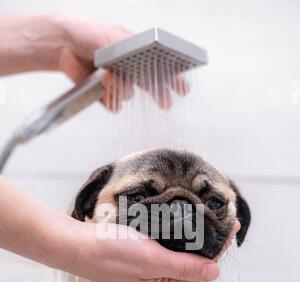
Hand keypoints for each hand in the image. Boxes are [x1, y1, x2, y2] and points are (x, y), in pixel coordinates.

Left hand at [55, 16, 188, 109]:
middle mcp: (127, 67)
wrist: (62, 45)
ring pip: (127, 95)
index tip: (182, 87)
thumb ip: (129, 52)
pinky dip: (109, 101)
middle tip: (165, 103)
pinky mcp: (103, 92)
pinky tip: (102, 93)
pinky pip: (112, 103)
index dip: (172, 77)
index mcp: (135, 52)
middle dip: (158, 94)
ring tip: (107, 80)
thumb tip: (136, 71)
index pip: (159, 66)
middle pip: (149, 84)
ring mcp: (116, 80)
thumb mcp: (113, 38)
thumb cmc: (87, 34)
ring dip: (120, 91)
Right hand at [71, 221, 240, 281]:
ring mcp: (151, 272)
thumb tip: (215, 272)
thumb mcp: (151, 260)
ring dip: (196, 238)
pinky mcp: (142, 259)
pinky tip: (187, 223)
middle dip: (210, 242)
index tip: (234, 225)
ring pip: (182, 255)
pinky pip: (168, 249)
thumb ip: (184, 267)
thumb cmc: (112, 253)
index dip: (219, 248)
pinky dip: (180, 237)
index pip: (201, 269)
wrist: (78, 245)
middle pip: (194, 263)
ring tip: (212, 218)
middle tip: (225, 217)